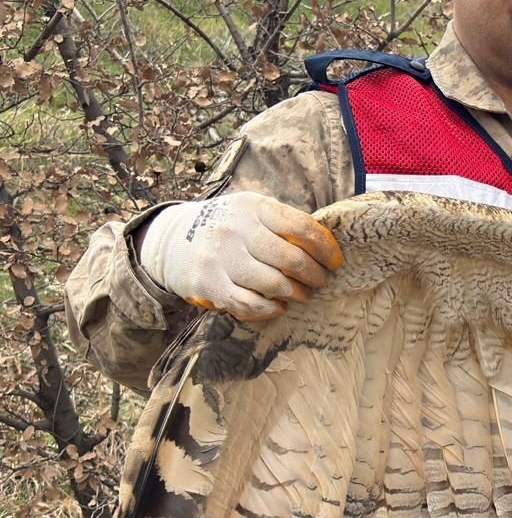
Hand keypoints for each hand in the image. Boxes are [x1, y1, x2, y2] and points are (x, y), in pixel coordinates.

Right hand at [139, 192, 343, 319]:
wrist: (171, 239)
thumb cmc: (227, 226)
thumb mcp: (252, 211)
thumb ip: (283, 222)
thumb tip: (326, 243)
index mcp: (253, 207)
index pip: (302, 228)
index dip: (326, 249)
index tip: (335, 262)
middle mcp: (236, 230)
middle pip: (292, 260)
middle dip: (315, 276)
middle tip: (320, 281)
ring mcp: (220, 257)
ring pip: (275, 284)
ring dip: (297, 294)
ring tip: (302, 295)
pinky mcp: (208, 284)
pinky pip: (250, 305)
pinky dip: (272, 310)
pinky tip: (279, 306)